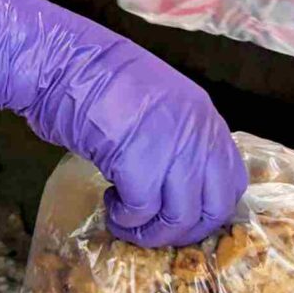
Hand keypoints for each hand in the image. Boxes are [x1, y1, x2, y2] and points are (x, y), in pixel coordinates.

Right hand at [0, 0, 246, 246]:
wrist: (62, 61)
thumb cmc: (96, 79)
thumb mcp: (154, 105)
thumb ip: (174, 137)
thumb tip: (173, 183)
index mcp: (202, 116)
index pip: (231, 181)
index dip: (208, 209)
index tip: (178, 216)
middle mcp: (195, 132)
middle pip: (213, 207)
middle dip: (183, 231)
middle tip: (152, 229)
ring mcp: (170, 146)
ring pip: (180, 217)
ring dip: (151, 231)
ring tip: (125, 220)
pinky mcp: (137, 160)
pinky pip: (142, 211)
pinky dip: (125, 218)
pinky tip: (110, 203)